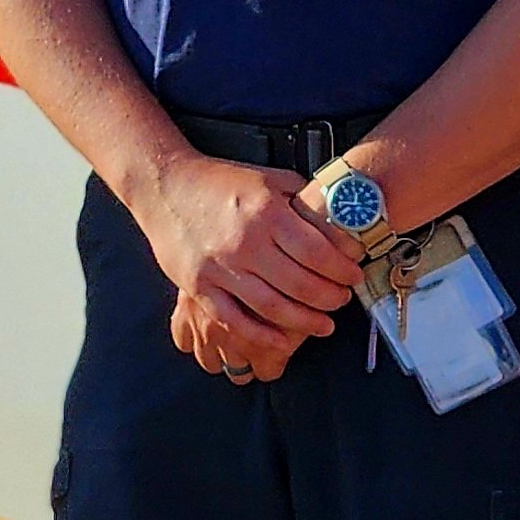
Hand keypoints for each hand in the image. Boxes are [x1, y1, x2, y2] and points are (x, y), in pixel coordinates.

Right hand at [127, 151, 359, 384]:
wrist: (166, 185)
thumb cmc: (220, 182)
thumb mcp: (268, 178)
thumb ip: (301, 200)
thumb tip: (338, 222)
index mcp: (266, 212)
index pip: (317, 251)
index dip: (342, 269)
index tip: (354, 274)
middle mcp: (245, 242)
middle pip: (300, 284)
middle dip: (330, 297)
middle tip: (343, 300)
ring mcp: (220, 267)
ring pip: (272, 307)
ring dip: (305, 321)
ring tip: (324, 323)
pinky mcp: (199, 286)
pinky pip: (234, 320)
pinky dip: (261, 336)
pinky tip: (282, 341)